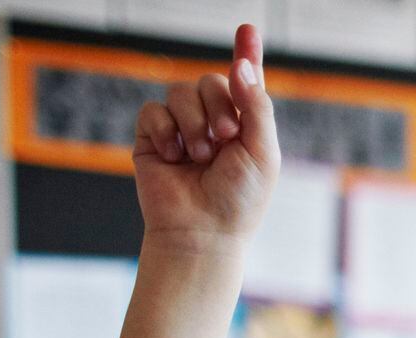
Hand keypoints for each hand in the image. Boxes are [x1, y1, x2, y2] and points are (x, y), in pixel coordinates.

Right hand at [131, 24, 278, 246]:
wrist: (203, 231)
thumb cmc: (239, 200)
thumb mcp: (262, 153)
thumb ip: (256, 107)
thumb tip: (240, 65)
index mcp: (245, 125)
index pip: (244, 82)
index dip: (245, 54)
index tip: (247, 29)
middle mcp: (213, 121)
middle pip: (210, 80)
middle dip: (219, 106)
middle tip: (225, 138)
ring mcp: (181, 127)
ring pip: (180, 92)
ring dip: (193, 124)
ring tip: (199, 158)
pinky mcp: (152, 137)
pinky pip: (152, 110)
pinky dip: (165, 131)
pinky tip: (173, 157)